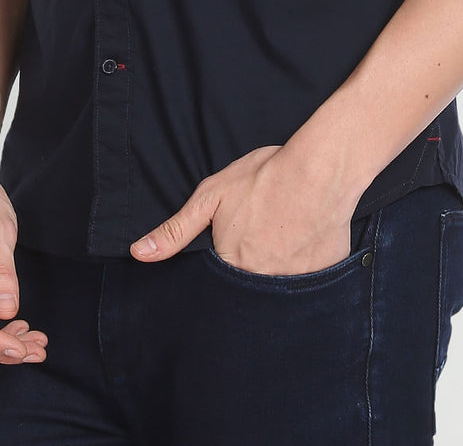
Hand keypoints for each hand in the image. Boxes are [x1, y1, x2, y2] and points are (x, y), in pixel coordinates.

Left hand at [129, 144, 356, 275]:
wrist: (320, 170)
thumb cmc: (266, 177)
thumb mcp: (212, 195)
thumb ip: (176, 230)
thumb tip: (139, 253)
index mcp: (232, 265)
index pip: (217, 286)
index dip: (223, 268)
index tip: (234, 249)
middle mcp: (262, 282)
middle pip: (248, 294)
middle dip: (250, 274)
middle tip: (261, 241)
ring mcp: (295, 283)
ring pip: (278, 292)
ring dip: (277, 274)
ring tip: (282, 244)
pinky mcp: (323, 277)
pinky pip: (310, 287)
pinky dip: (305, 272)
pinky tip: (306, 247)